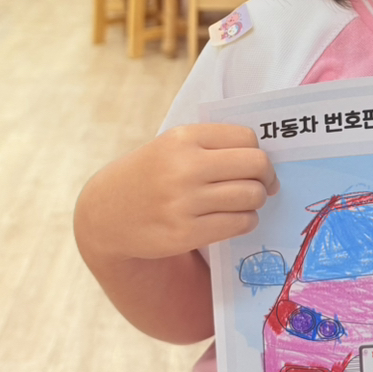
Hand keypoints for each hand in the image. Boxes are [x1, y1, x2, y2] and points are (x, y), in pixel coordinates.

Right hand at [77, 123, 277, 265]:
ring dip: (256, 201)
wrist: (105, 214)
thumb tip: (263, 157)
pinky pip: (238, 224)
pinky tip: (235, 219)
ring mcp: (184, 202)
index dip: (258, 152)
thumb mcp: (170, 146)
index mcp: (183, 139)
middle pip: (255, 165)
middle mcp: (184, 167)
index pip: (246, 138)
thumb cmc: (148, 175)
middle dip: (267, 176)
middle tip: (265, 185)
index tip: (256, 164)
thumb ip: (211, 145)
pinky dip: (246, 221)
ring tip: (246, 203)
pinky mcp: (185, 233)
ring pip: (251, 196)